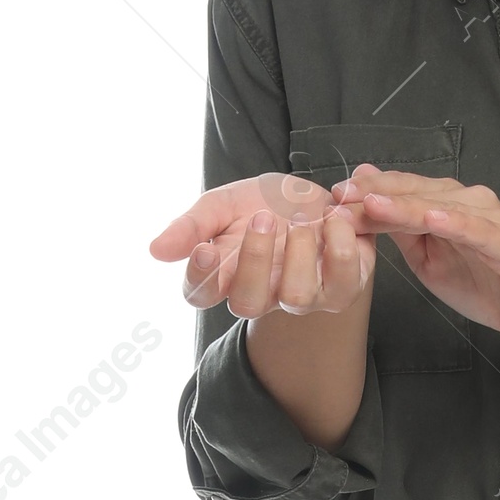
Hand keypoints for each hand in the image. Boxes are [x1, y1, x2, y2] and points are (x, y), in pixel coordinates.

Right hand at [148, 173, 374, 321]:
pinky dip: (342, 244)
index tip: (206, 249)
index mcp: (225, 275)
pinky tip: (334, 216)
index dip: (199, 278)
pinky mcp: (341, 287)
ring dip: (298, 252)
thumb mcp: (222, 204)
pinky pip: (344, 282)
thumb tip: (155, 250)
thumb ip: (191, 226)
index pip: (199, 294)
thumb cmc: (262, 203)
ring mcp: (303, 296)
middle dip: (253, 260)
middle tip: (262, 218)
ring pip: (296, 297)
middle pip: (246, 304)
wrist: (314, 195)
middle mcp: (262, 294)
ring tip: (302, 219)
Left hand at [341, 166, 499, 352]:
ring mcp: (491, 221)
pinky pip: (479, 231)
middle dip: (378, 194)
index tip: (335, 194)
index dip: (370, 191)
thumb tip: (367, 208)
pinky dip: (456, 223)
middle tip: (343, 196)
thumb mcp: (429, 262)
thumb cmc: (485, 287)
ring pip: (442, 207)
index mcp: (450, 205)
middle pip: (418, 193)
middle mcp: (471, 203)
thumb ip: (403, 235)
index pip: (405, 191)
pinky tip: (432, 219)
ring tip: (373, 203)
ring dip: (406, 205)